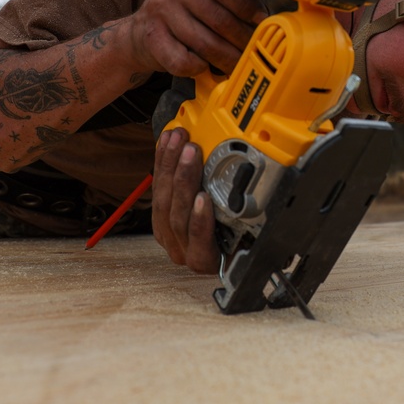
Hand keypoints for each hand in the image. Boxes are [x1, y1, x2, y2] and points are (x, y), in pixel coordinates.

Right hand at [128, 0, 267, 76]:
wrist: (142, 30)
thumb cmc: (188, 9)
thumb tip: (273, 15)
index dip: (247, 4)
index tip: (264, 20)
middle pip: (218, 17)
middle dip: (243, 39)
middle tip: (257, 50)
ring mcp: (158, 9)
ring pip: (204, 42)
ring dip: (228, 59)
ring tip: (241, 64)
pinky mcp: (150, 37)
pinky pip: (184, 61)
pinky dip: (200, 68)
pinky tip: (206, 66)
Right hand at [152, 127, 219, 273]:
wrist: (243, 266)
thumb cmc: (226, 234)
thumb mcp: (207, 202)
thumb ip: (196, 181)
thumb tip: (194, 143)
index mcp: (166, 222)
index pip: (160, 187)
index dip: (163, 160)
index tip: (170, 136)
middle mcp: (171, 238)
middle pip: (166, 199)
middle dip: (173, 166)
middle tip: (183, 141)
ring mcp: (185, 251)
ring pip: (178, 215)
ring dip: (184, 182)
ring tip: (190, 157)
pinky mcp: (202, 261)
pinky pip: (199, 238)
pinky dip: (199, 218)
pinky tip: (203, 200)